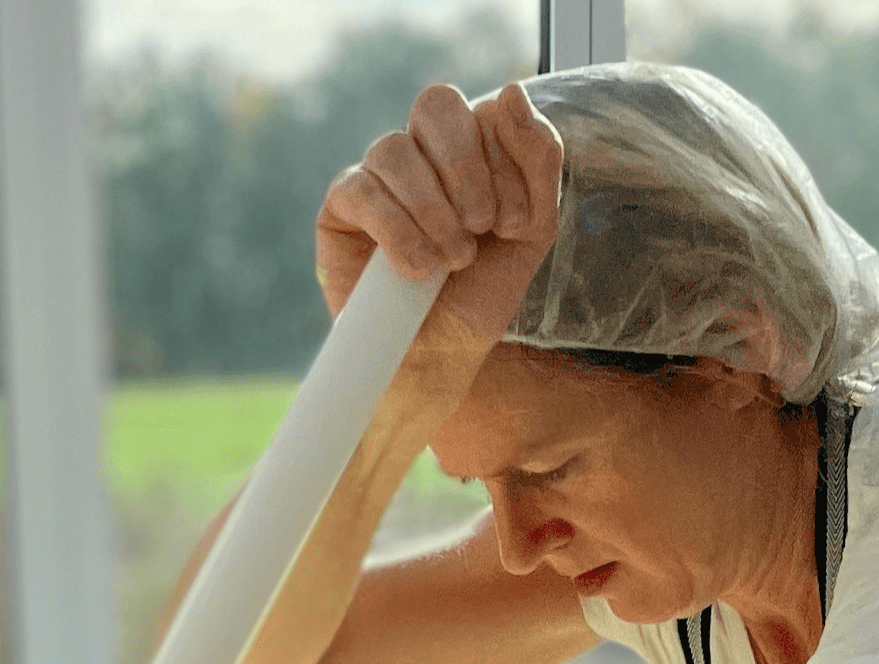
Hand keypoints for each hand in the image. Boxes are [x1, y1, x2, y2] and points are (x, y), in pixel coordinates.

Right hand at [316, 82, 561, 351]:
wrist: (440, 358)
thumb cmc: (481, 295)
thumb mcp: (533, 228)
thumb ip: (538, 157)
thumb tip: (511, 90)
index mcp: (471, 148)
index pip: (486, 109)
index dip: (504, 162)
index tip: (515, 226)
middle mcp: (422, 151)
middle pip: (436, 104)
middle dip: (467, 170)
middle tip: (481, 229)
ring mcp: (377, 175)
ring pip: (396, 148)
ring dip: (433, 210)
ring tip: (449, 261)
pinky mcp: (340, 208)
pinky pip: (362, 190)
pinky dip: (398, 231)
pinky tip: (414, 270)